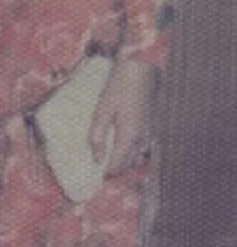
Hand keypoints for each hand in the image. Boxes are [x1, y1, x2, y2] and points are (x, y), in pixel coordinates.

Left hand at [92, 58, 156, 174]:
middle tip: (101, 170)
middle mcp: (142, 137)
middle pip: (129, 162)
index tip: (97, 177)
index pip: (118, 164)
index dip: (108, 172)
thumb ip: (97, 135)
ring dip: (124, 160)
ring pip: (137, 154)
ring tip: (108, 158)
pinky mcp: (150, 124)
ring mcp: (148, 130)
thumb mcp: (102, 110)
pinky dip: (130, 149)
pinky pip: (141, 144)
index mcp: (129, 135)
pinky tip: (120, 144)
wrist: (140, 70)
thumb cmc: (118, 87)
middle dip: (116, 169)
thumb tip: (96, 158)